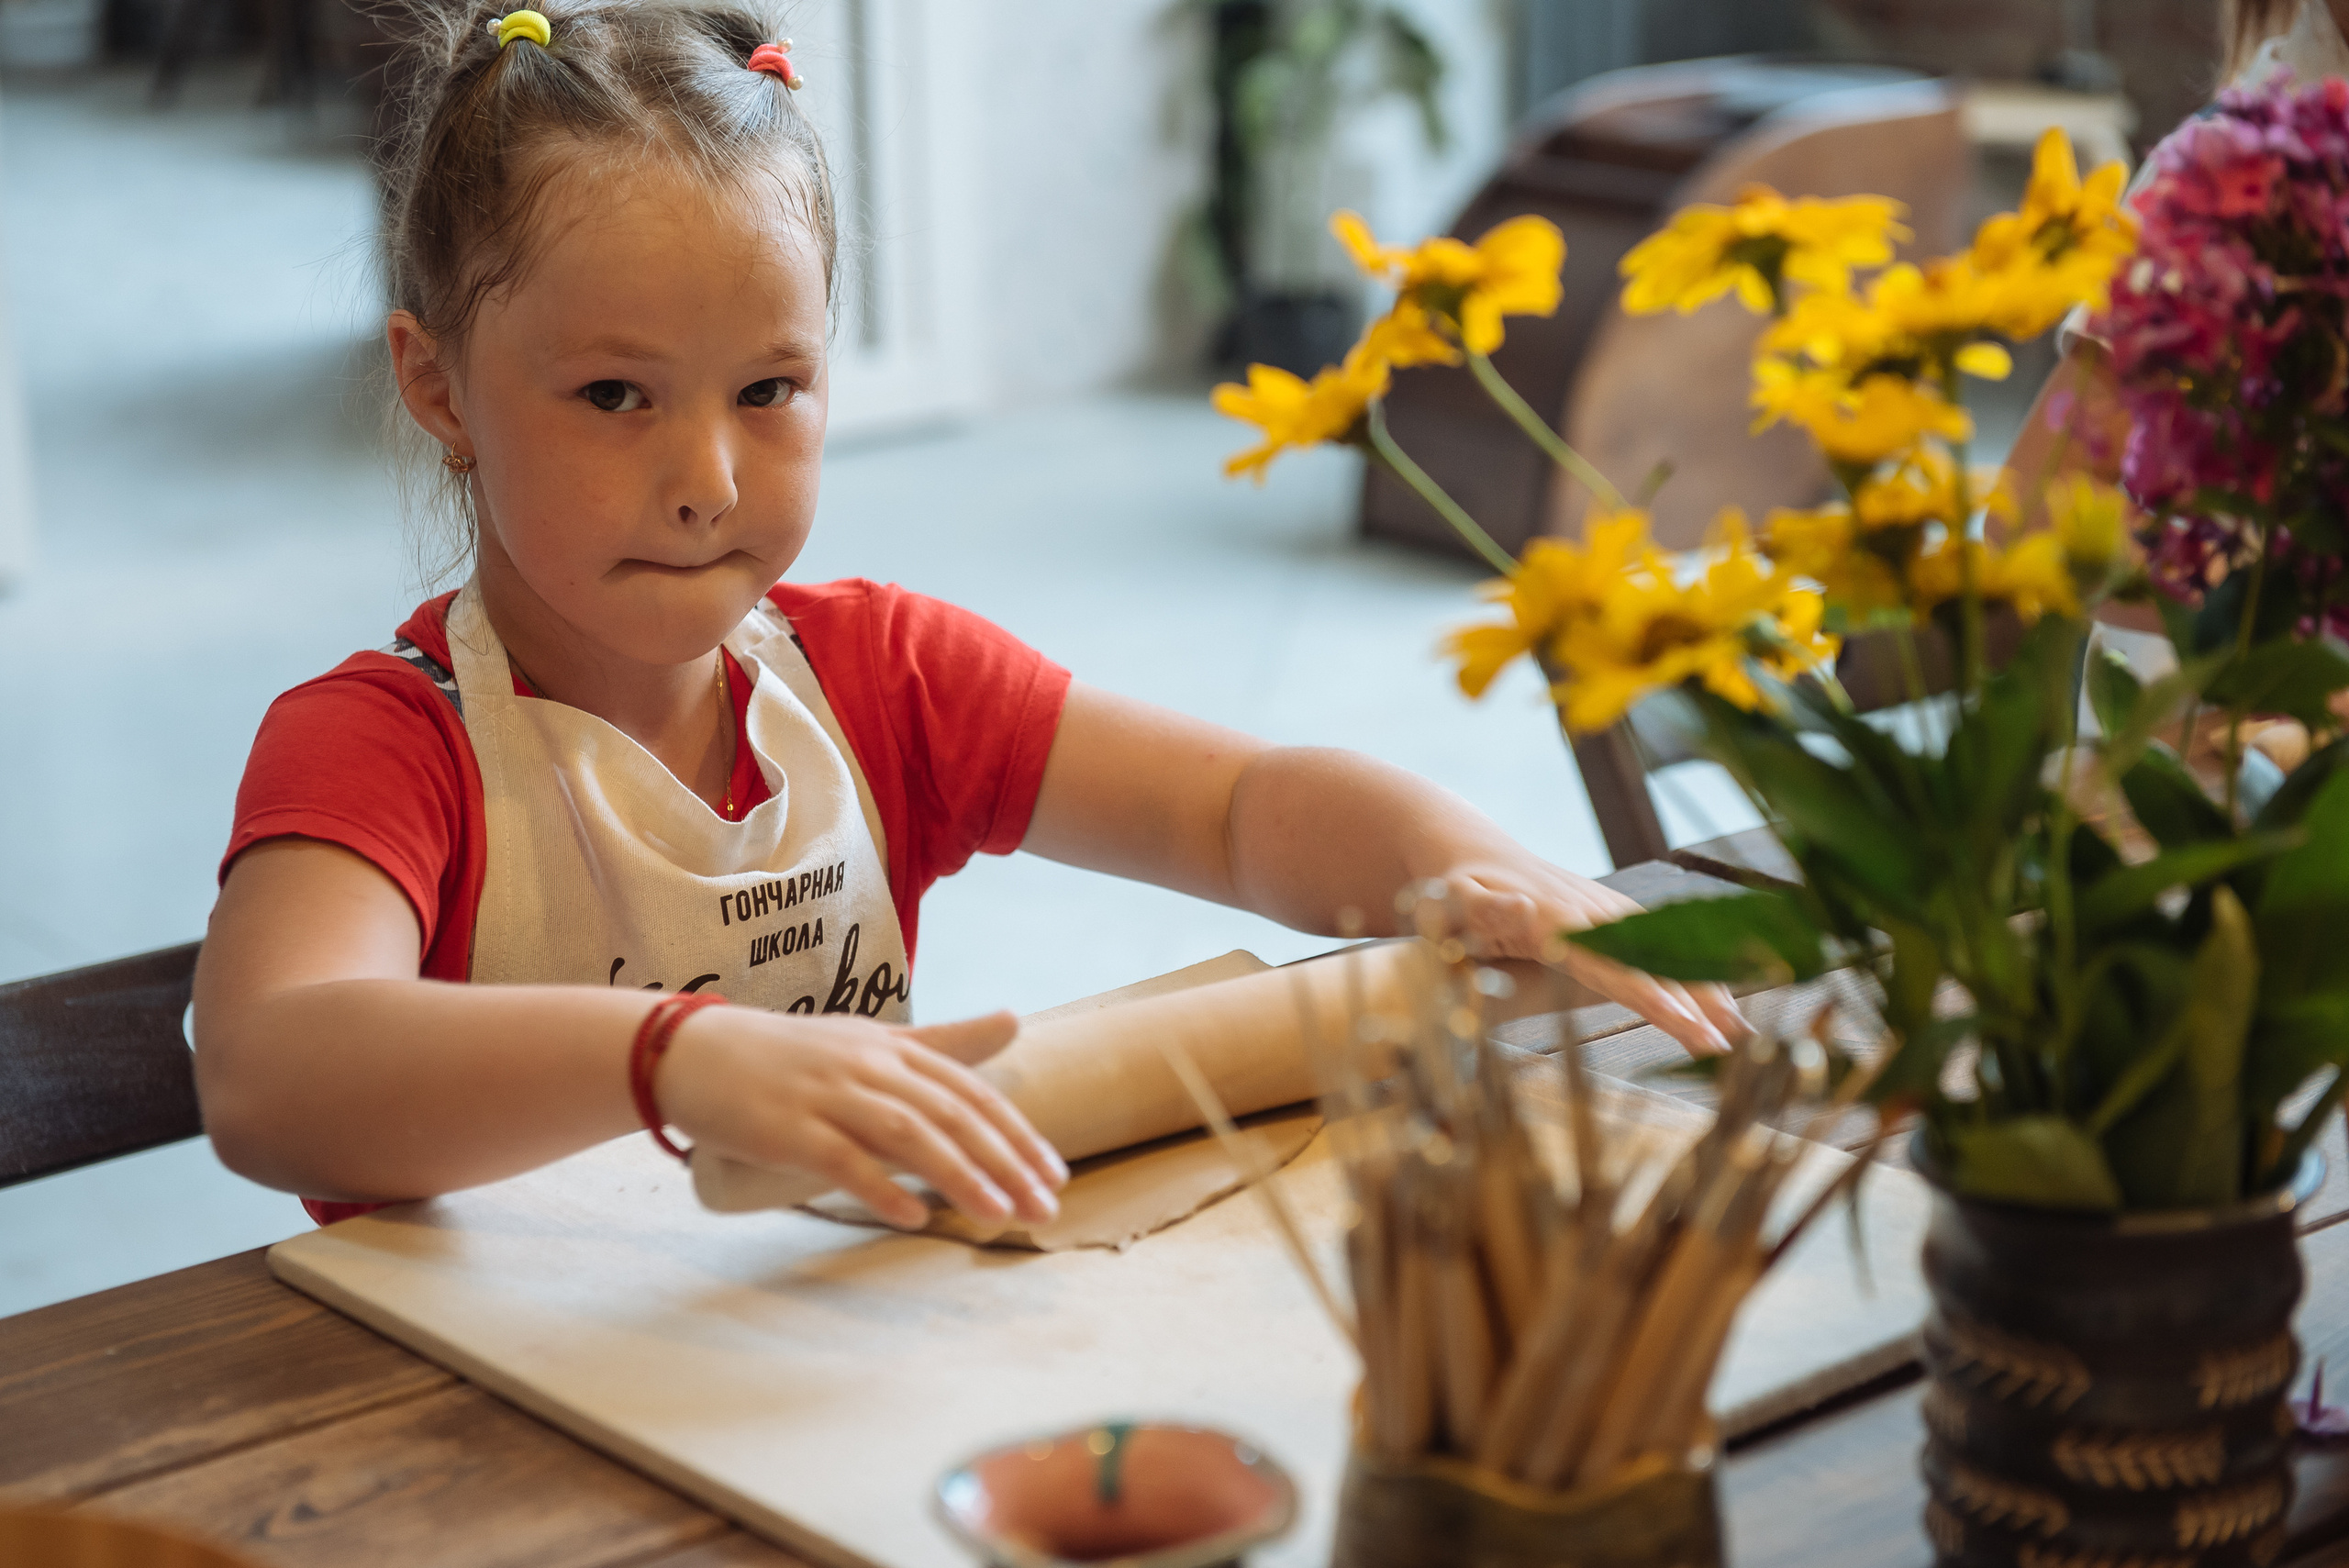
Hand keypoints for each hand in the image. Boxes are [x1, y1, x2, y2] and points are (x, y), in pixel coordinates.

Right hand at [655, 1007, 1068, 1228]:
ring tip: (997, 1215)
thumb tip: (1015, 1020)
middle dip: (1004, 1162)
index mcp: (894, 1048)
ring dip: (957, 1175)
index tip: (1054, 1174)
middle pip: (950, 1114)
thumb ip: (944, 1040)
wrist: (694, 1050)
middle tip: (1044, 1207)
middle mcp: (869, 1066)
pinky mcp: (785, 1127)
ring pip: (906, 1133)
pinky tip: (912, 1217)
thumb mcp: (872, 1040)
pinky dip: (879, 1186)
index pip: (971, 1092)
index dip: (1016, 1134)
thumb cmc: (791, 1054)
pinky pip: (840, 1159)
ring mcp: (827, 1095)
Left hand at [1431, 858, 1748, 1055]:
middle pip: (1654, 957)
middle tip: (1731, 1047)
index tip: (1689, 1027)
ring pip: (1668, 948)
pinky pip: (1664, 944)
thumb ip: (1483, 910)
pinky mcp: (1613, 914)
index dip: (1653, 996)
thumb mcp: (1449, 902)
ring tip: (1742, 1033)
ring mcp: (1607, 909)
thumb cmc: (1451, 891)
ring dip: (1707, 986)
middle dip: (1696, 1000)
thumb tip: (1522, 908)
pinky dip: (1697, 970)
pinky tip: (1723, 1003)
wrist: (1468, 850)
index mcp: (1554, 918)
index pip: (1613, 964)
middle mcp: (1591, 909)